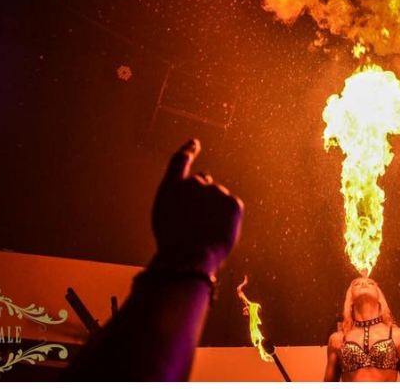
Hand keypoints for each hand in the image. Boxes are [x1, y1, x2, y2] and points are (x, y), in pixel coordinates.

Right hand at [151, 139, 244, 274]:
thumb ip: (181, 198)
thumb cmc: (174, 242)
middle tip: (197, 220)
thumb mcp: (166, 216)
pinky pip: (231, 209)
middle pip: (203, 183)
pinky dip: (226, 219)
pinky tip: (217, 231)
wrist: (189, 256)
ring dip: (214, 211)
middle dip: (203, 196)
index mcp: (172, 186)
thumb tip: (201, 190)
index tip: (194, 143)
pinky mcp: (233, 203)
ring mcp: (216, 191)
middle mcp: (194, 183)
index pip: (180, 161)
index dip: (188, 150)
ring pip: (218, 199)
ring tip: (204, 232)